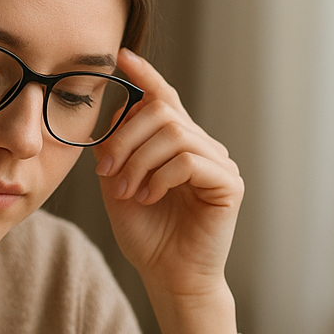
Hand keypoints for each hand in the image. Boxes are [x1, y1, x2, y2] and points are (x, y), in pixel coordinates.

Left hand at [92, 49, 243, 333]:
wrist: (168, 277)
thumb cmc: (146, 235)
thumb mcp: (119, 186)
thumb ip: (116, 151)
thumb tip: (115, 113)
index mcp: (178, 144)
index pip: (164, 99)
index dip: (145, 76)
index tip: (122, 57)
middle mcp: (203, 147)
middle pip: (162, 112)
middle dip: (125, 137)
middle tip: (106, 170)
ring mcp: (219, 164)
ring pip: (173, 134)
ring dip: (139, 161)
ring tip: (129, 191)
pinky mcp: (228, 185)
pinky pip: (188, 160)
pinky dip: (161, 176)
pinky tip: (150, 197)